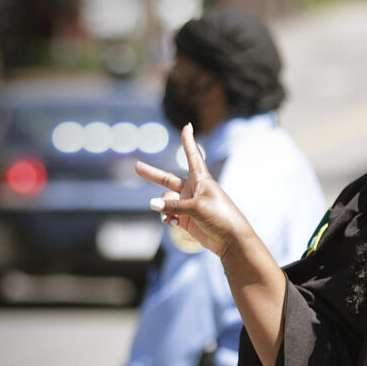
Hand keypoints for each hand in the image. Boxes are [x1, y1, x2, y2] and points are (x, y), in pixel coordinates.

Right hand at [135, 123, 253, 259]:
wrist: (229, 240)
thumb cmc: (220, 217)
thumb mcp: (196, 208)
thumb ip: (172, 206)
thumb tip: (152, 204)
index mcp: (201, 180)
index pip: (192, 156)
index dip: (188, 141)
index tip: (187, 126)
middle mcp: (193, 189)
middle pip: (167, 179)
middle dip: (152, 174)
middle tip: (136, 166)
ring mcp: (188, 204)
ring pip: (165, 201)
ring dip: (163, 207)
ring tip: (170, 216)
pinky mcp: (186, 219)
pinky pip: (168, 214)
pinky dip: (166, 217)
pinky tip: (171, 223)